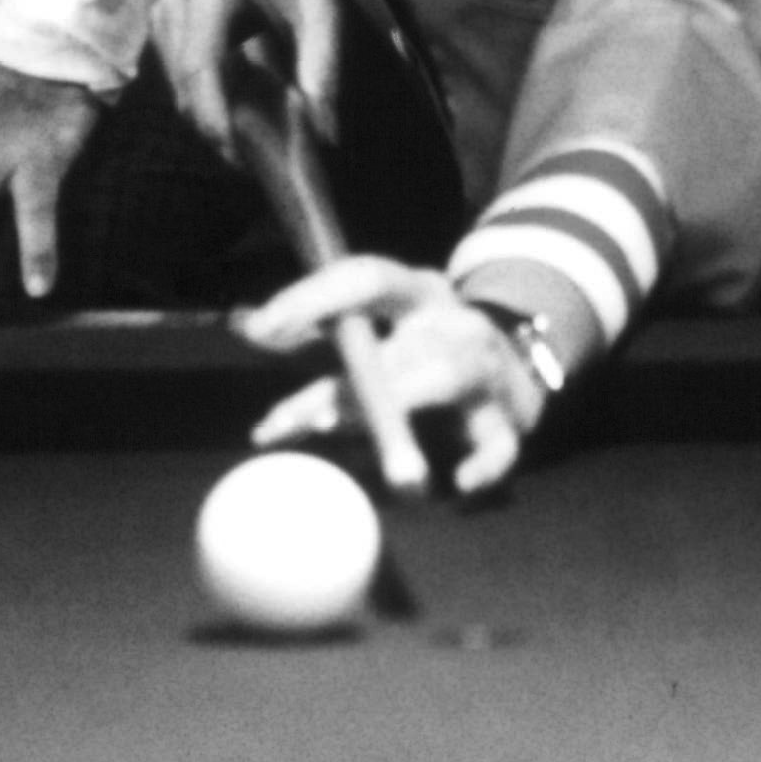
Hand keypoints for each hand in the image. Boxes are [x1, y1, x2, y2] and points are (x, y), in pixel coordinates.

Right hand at [150, 0, 347, 165]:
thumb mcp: (324, 10)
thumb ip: (324, 70)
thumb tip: (324, 135)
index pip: (200, 70)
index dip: (214, 120)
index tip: (239, 158)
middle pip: (183, 85)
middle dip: (215, 126)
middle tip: (255, 156)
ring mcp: (161, 5)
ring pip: (175, 84)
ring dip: (208, 112)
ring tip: (250, 129)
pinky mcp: (161, 15)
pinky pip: (175, 70)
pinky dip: (202, 93)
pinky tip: (234, 98)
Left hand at [242, 255, 546, 499]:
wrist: (515, 367)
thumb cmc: (426, 347)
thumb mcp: (381, 327)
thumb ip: (321, 332)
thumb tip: (245, 326)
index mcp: (418, 292)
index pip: (368, 277)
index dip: (313, 298)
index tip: (259, 328)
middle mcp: (454, 322)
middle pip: (402, 340)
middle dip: (349, 383)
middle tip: (301, 419)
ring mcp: (489, 367)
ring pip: (446, 378)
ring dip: (399, 410)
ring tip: (361, 448)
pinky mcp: (512, 417)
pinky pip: (499, 443)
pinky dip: (482, 464)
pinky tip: (457, 484)